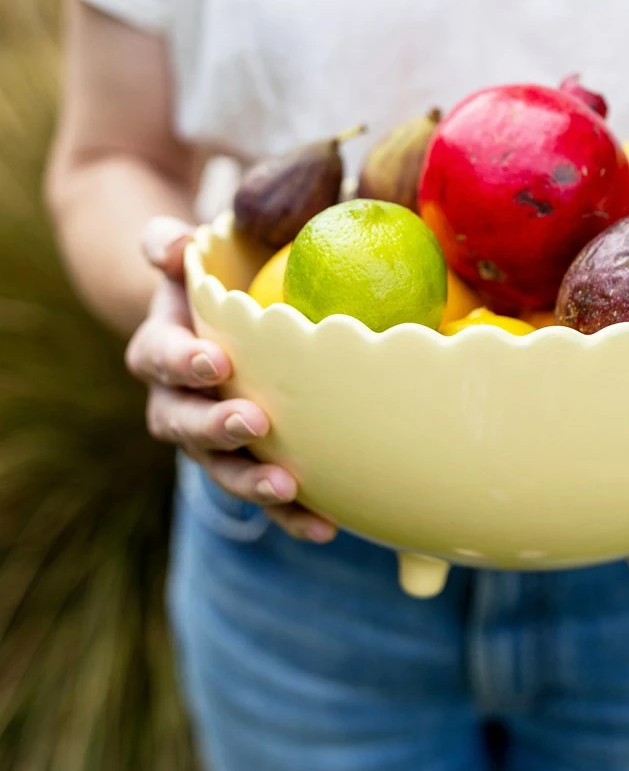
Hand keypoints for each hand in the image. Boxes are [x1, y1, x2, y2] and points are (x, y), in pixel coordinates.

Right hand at [125, 217, 336, 542]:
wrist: (209, 333)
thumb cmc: (207, 288)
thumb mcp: (188, 260)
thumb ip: (170, 247)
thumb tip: (173, 245)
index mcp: (159, 353)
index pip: (162, 358)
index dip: (183, 362)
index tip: (215, 362)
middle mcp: (175, 406)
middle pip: (186, 424)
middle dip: (217, 428)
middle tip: (254, 424)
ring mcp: (209, 443)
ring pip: (222, 469)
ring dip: (252, 482)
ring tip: (289, 487)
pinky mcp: (245, 465)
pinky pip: (264, 498)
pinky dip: (291, 514)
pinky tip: (326, 525)